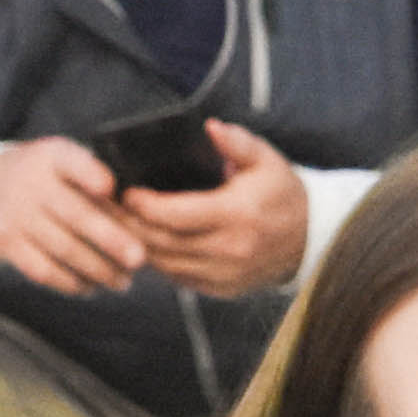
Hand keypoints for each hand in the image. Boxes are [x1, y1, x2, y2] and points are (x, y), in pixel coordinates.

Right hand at [0, 135, 148, 296]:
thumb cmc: (48, 181)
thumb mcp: (65, 163)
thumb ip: (97, 180)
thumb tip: (144, 216)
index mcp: (54, 156)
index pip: (71, 160)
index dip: (89, 174)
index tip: (109, 187)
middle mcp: (32, 182)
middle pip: (76, 215)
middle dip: (112, 240)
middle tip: (139, 259)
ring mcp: (15, 214)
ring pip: (65, 249)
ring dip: (100, 270)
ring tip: (123, 281)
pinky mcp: (5, 242)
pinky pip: (44, 270)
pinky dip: (73, 283)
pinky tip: (92, 286)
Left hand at [119, 121, 310, 300]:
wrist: (312, 239)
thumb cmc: (283, 194)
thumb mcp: (267, 160)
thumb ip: (238, 143)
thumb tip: (211, 127)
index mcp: (238, 215)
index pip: (176, 215)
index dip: (144, 206)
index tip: (124, 192)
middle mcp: (231, 250)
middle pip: (163, 242)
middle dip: (128, 225)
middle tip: (105, 207)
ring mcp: (226, 275)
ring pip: (166, 264)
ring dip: (138, 245)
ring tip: (116, 225)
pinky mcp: (223, 289)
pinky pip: (179, 278)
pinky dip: (158, 261)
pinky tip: (144, 243)